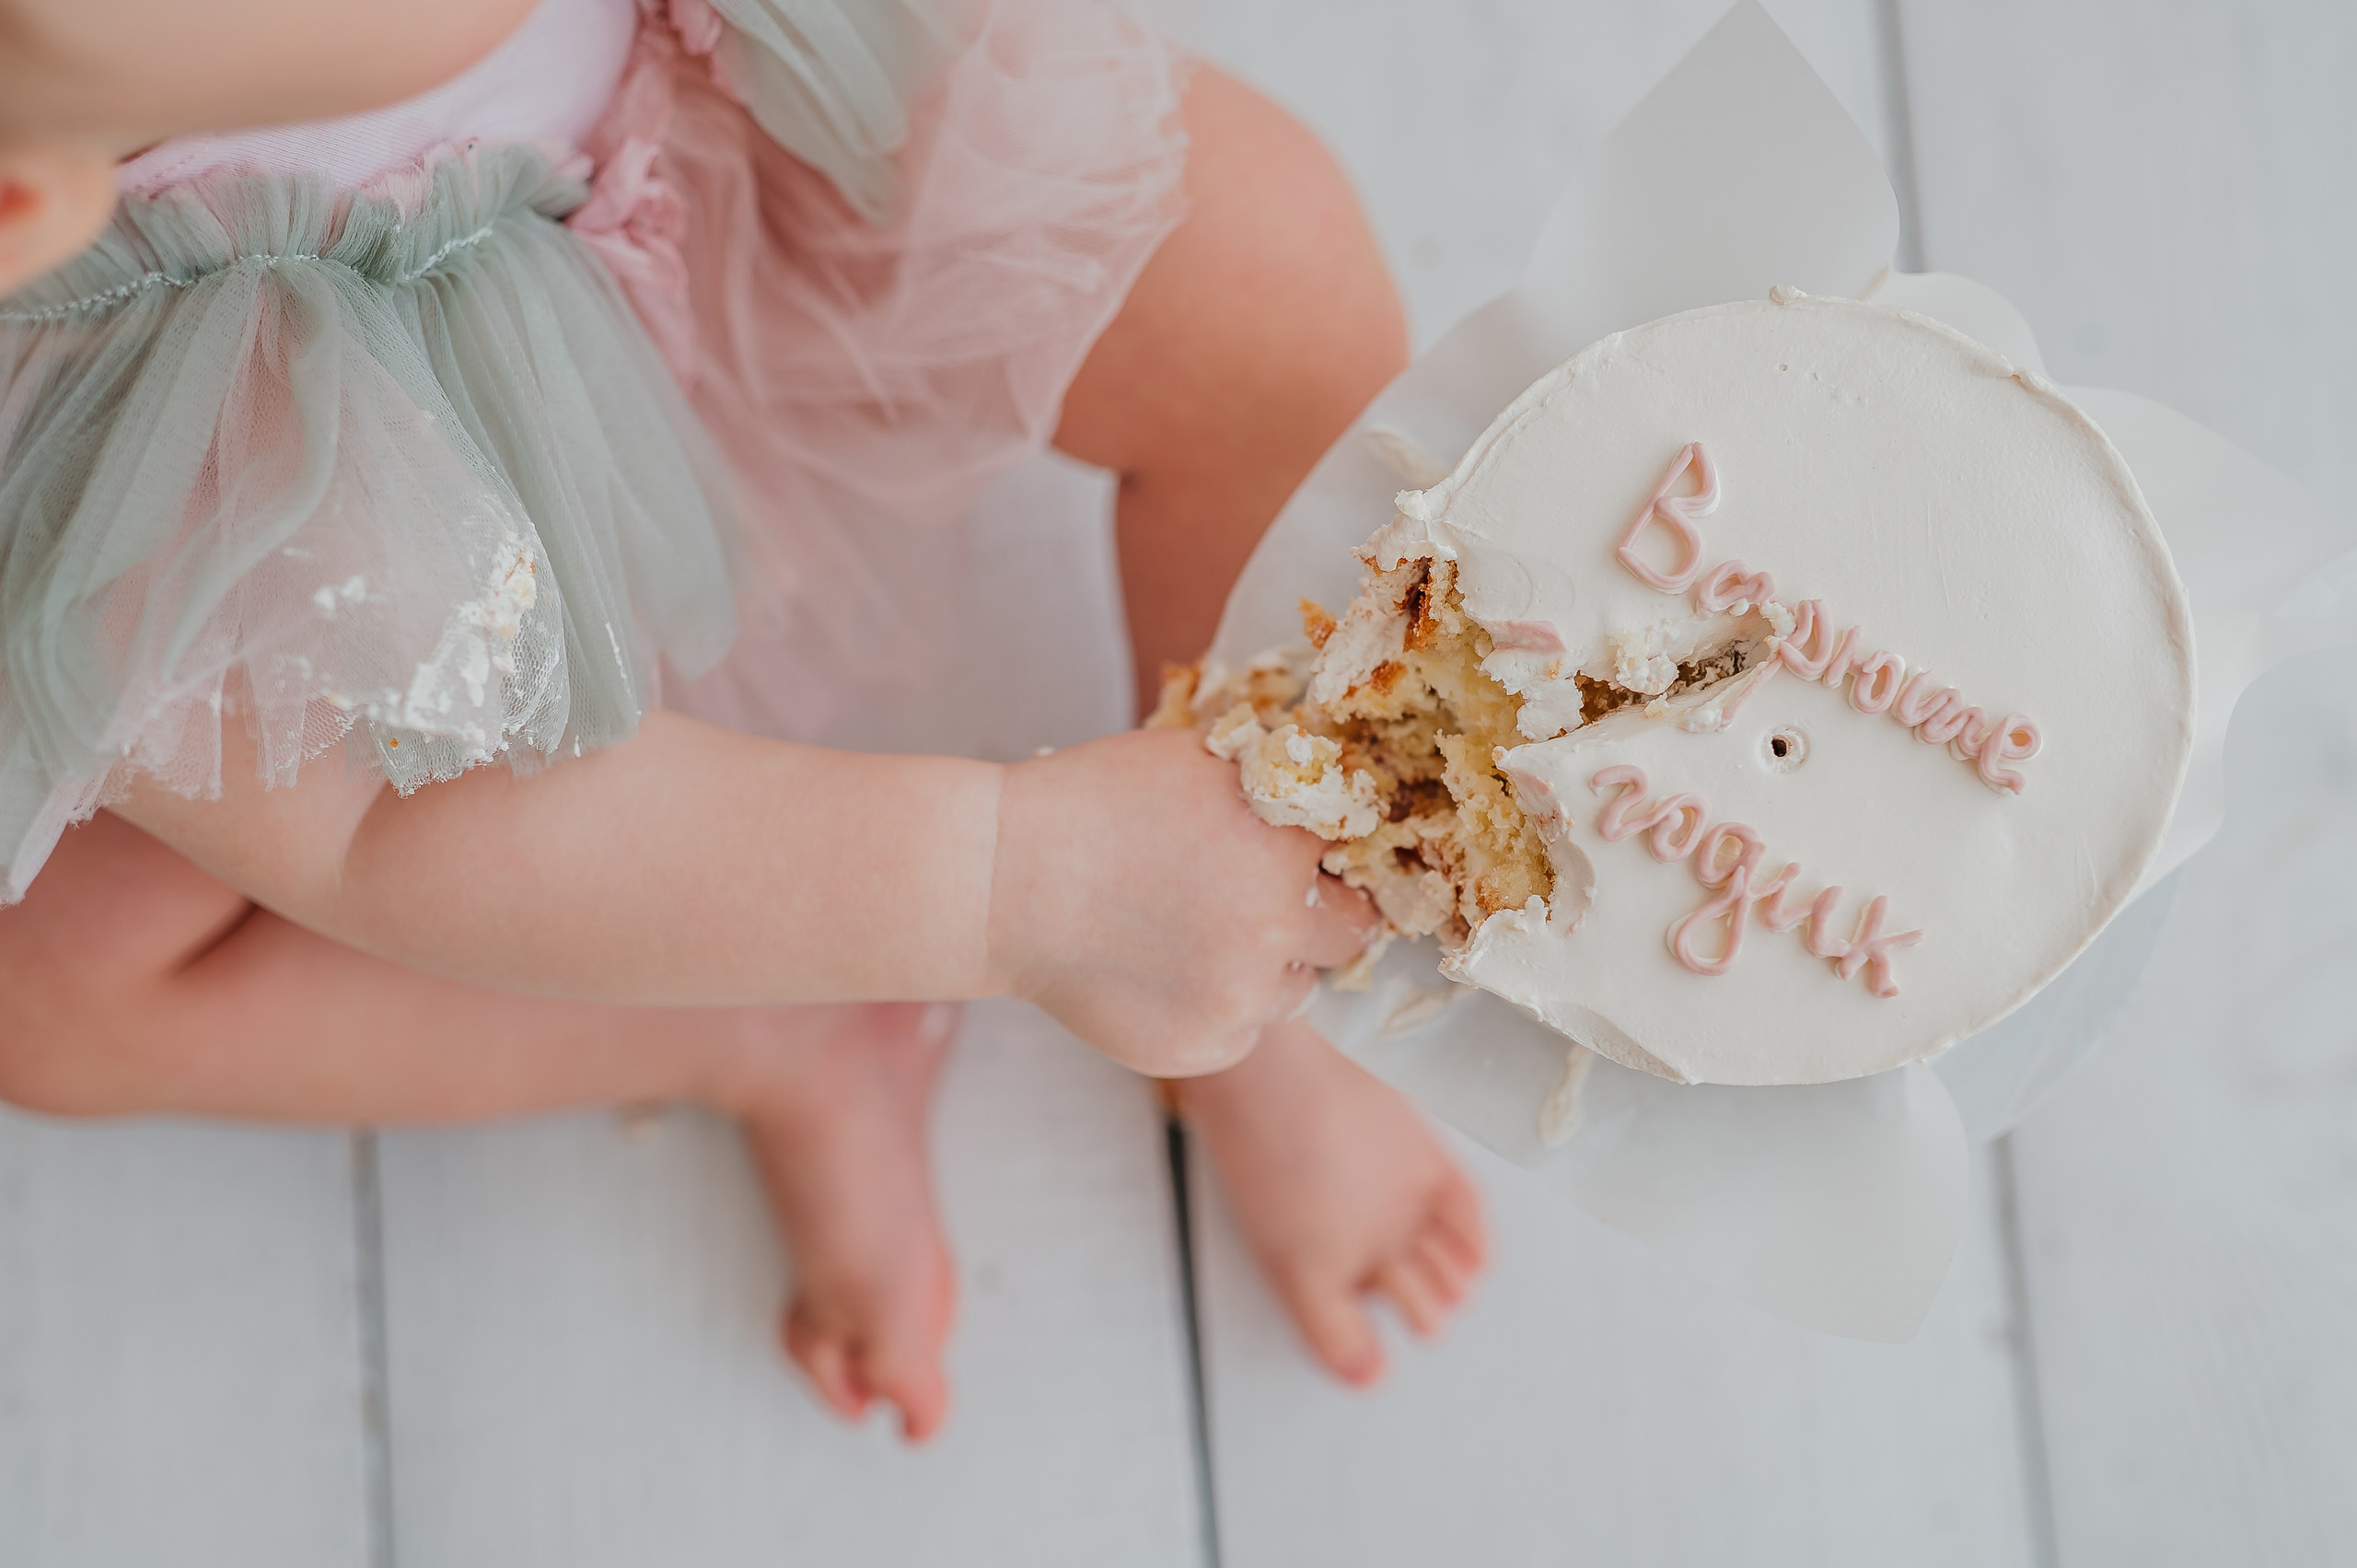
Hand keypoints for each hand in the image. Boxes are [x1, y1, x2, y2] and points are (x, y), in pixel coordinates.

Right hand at [988, 727, 1377, 1076]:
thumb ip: (1280, 785)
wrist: (1003, 882)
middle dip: (1314, 917)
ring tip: (1195, 933)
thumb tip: (1342, 793)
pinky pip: (1240, 1032)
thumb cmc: (1095, 805)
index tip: (1308, 861)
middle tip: (1258, 901)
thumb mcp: (1200, 762)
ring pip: (1292, 990)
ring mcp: (1237, 1000)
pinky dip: (1215, 1009)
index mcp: (1285, 851)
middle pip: (1347, 937)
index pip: (1359, 866)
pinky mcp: (1200, 1049)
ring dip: (1265, 967)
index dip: (1331, 862)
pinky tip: (1162, 971)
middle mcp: (1273, 931)